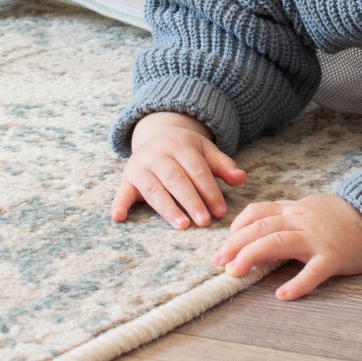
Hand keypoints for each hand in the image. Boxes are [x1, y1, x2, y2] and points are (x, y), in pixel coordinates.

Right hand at [111, 111, 246, 229]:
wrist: (156, 134)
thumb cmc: (186, 150)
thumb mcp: (205, 151)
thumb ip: (223, 165)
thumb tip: (242, 178)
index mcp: (181, 146)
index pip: (197, 170)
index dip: (209, 190)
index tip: (220, 210)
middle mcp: (159, 154)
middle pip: (177, 179)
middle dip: (192, 201)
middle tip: (204, 221)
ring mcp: (141, 166)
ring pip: (154, 188)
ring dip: (167, 208)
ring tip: (182, 225)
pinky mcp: (127, 178)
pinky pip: (122, 191)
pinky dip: (120, 204)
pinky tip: (119, 217)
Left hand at [211, 193, 361, 300]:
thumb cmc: (342, 219)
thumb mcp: (311, 209)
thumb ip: (287, 218)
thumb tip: (256, 233)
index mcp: (295, 210)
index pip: (257, 213)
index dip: (236, 228)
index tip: (222, 247)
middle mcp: (302, 220)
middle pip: (261, 228)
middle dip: (234, 244)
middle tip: (217, 264)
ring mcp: (318, 238)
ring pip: (279, 242)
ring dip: (252, 256)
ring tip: (234, 273)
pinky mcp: (335, 257)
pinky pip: (313, 270)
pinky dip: (297, 283)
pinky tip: (282, 295)